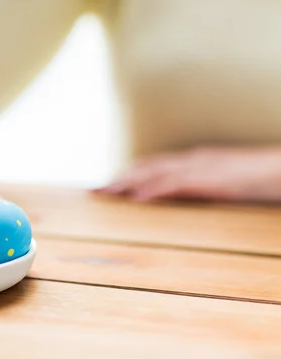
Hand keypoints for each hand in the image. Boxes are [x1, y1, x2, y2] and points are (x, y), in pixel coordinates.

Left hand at [94, 146, 280, 202]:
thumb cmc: (262, 178)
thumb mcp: (227, 183)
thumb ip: (203, 187)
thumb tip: (182, 198)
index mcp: (197, 161)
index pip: (155, 165)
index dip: (130, 174)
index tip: (109, 184)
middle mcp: (195, 160)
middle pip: (148, 167)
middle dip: (120, 178)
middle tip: (95, 190)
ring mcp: (203, 168)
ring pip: (156, 173)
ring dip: (128, 183)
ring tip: (106, 193)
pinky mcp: (213, 180)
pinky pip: (178, 184)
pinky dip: (155, 190)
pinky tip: (138, 199)